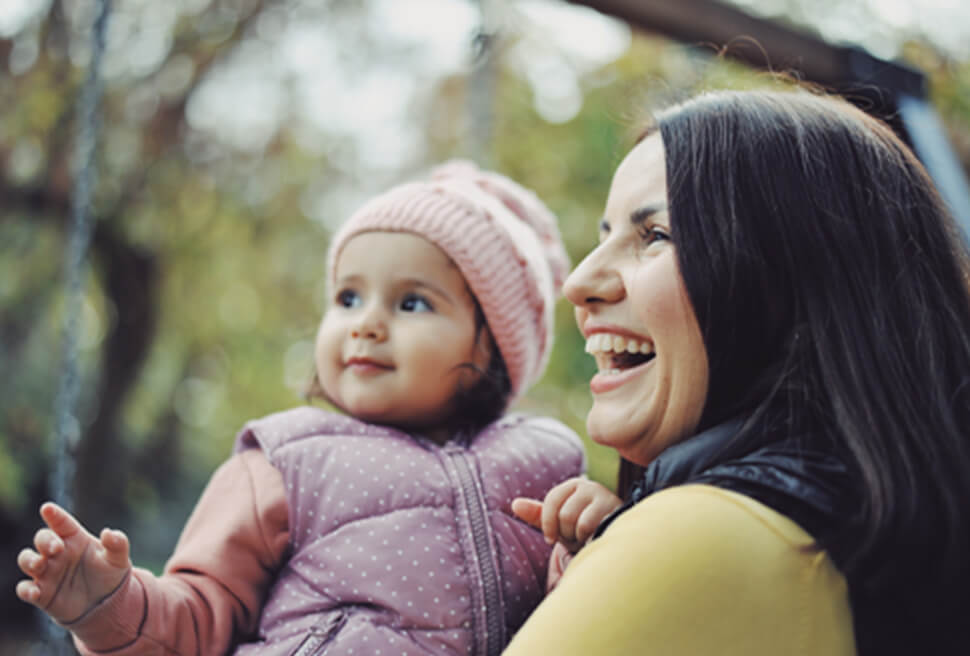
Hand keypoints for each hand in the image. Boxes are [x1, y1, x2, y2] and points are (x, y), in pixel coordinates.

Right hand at [16, 502, 131, 624]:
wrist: (104, 601)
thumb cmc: (108, 573)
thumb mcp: (118, 559)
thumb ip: (117, 544)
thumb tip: (109, 533)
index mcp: (74, 538)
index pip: (62, 522)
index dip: (54, 514)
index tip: (47, 508)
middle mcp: (57, 552)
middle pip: (42, 538)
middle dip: (45, 540)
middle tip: (56, 548)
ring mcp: (47, 572)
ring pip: (27, 560)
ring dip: (30, 560)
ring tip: (39, 564)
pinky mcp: (41, 593)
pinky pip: (25, 589)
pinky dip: (26, 590)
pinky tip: (34, 592)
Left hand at [512, 477, 621, 552]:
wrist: (613, 538)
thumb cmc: (582, 530)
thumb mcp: (558, 522)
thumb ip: (538, 514)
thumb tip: (514, 504)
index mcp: (572, 486)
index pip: (551, 501)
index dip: (548, 524)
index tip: (551, 538)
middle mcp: (589, 486)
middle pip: (564, 514)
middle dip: (566, 533)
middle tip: (575, 537)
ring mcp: (603, 497)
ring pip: (575, 521)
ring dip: (577, 538)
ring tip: (585, 538)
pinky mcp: (615, 510)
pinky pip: (590, 527)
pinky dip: (587, 540)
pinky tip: (595, 539)